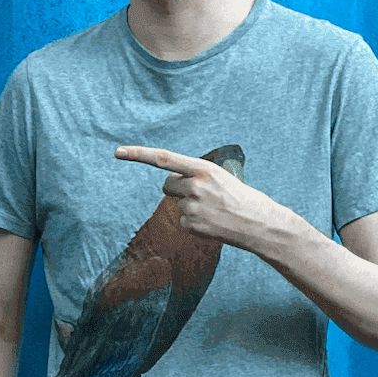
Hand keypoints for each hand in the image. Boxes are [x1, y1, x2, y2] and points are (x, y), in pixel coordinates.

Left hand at [114, 146, 286, 252]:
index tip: (118, 152)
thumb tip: (169, 185)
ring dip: (190, 206)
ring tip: (214, 210)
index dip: (138, 154)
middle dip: (178, 189)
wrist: (260, 223)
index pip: (163, 158)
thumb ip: (195, 176)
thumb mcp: (220, 177)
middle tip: (203, 195)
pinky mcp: (191, 224)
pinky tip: (213, 223)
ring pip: (177, 204)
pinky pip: (183, 221)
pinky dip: (195, 223)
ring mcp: (192, 206)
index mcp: (203, 168)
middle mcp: (194, 185)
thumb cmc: (240, 197)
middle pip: (167, 185)